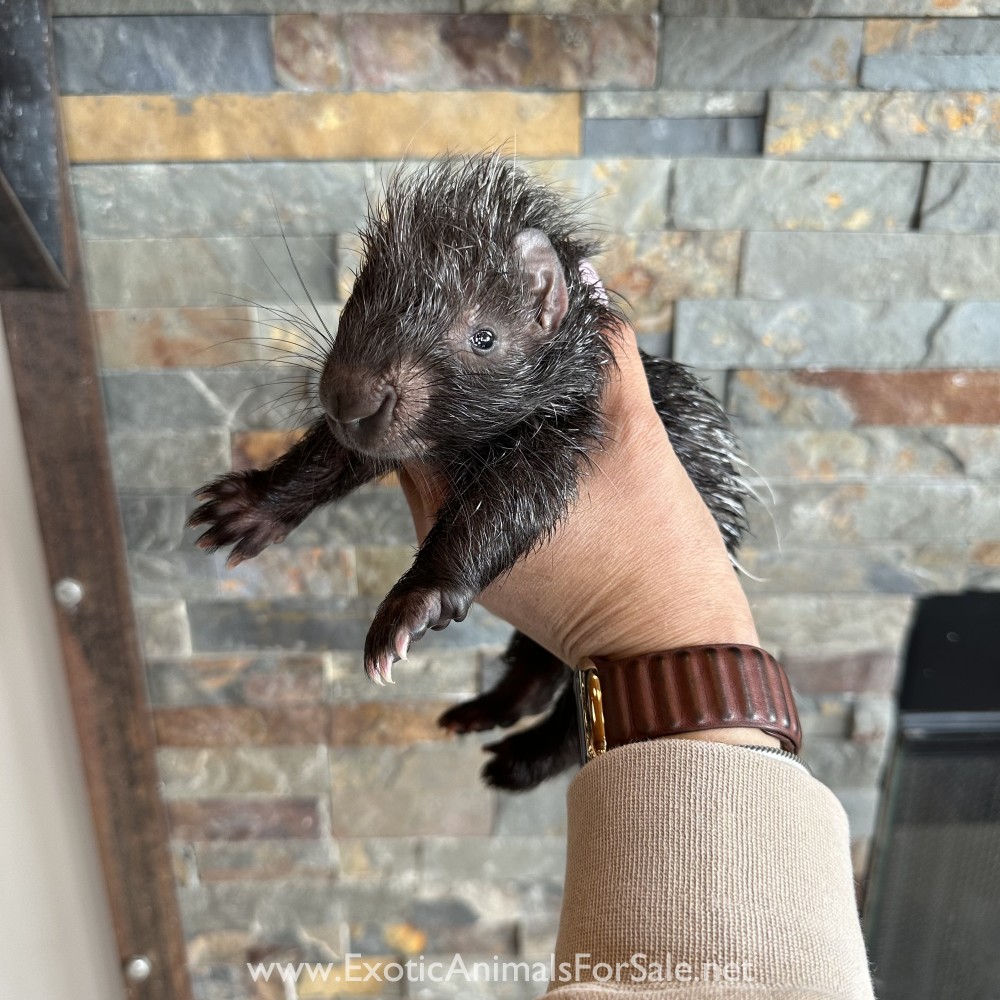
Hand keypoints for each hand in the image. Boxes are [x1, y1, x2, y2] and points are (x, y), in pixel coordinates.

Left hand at [399, 320, 757, 668]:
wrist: (668, 648)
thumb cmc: (652, 547)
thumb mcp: (634, 433)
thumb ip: (603, 350)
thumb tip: (583, 273)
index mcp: (462, 492)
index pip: (410, 415)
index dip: (427, 369)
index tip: (452, 332)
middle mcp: (447, 529)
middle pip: (428, 443)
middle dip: (453, 401)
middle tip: (485, 349)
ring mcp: (468, 561)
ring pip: (452, 476)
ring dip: (474, 440)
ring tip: (511, 395)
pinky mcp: (492, 581)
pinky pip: (476, 511)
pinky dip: (494, 478)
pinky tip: (530, 451)